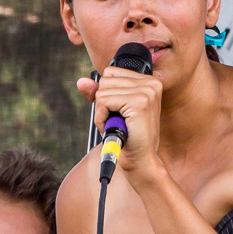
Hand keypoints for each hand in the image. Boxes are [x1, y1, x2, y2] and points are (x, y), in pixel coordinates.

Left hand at [78, 66, 163, 181]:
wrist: (140, 160)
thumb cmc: (129, 137)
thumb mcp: (113, 110)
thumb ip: (99, 93)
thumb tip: (81, 81)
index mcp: (149, 81)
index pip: (111, 72)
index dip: (106, 94)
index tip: (118, 111)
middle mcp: (151, 83)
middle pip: (105, 80)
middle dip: (103, 103)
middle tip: (116, 121)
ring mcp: (147, 92)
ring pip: (102, 91)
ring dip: (102, 113)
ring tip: (116, 125)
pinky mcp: (139, 102)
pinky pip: (103, 101)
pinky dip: (101, 118)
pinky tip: (113, 127)